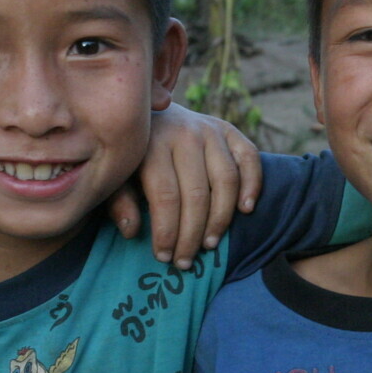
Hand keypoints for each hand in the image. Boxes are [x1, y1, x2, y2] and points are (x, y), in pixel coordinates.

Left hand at [108, 103, 261, 268]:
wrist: (148, 111)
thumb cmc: (132, 153)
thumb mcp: (117, 174)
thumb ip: (120, 201)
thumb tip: (132, 231)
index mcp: (152, 142)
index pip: (166, 195)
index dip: (167, 231)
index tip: (164, 257)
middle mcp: (185, 133)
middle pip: (196, 193)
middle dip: (192, 234)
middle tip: (185, 261)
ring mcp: (210, 130)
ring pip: (225, 181)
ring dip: (221, 218)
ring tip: (210, 245)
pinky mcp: (230, 130)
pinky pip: (250, 158)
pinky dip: (253, 184)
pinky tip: (246, 210)